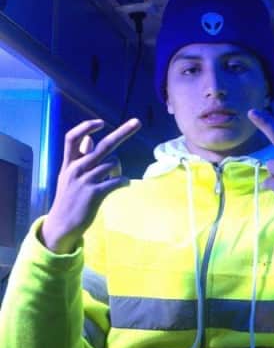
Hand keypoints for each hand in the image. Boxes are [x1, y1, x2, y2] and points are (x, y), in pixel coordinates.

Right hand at [41, 118, 141, 253]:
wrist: (62, 225)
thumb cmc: (68, 197)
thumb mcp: (68, 175)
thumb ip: (79, 157)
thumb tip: (89, 138)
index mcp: (69, 162)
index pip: (72, 137)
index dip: (86, 126)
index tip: (101, 122)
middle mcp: (76, 168)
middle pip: (103, 145)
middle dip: (123, 132)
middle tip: (138, 122)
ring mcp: (85, 180)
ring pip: (113, 163)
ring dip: (119, 169)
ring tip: (114, 178)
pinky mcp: (94, 193)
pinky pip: (117, 181)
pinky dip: (124, 181)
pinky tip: (123, 184)